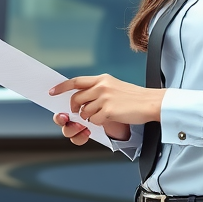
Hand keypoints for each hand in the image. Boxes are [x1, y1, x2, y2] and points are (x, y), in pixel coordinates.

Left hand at [49, 74, 164, 145]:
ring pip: (84, 111)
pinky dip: (98, 123)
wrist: (151, 102)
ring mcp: (104, 98)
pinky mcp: (108, 111)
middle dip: (75, 108)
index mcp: (102, 79)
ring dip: (89, 117)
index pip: (76, 81)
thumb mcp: (115, 85)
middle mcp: (101, 86)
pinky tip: (109, 119)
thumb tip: (84, 96)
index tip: (52, 91)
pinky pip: (94, 120)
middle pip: (76, 98)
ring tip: (101, 115)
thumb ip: (100, 88)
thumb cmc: (134, 97)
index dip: (62, 87)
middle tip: (79, 112)